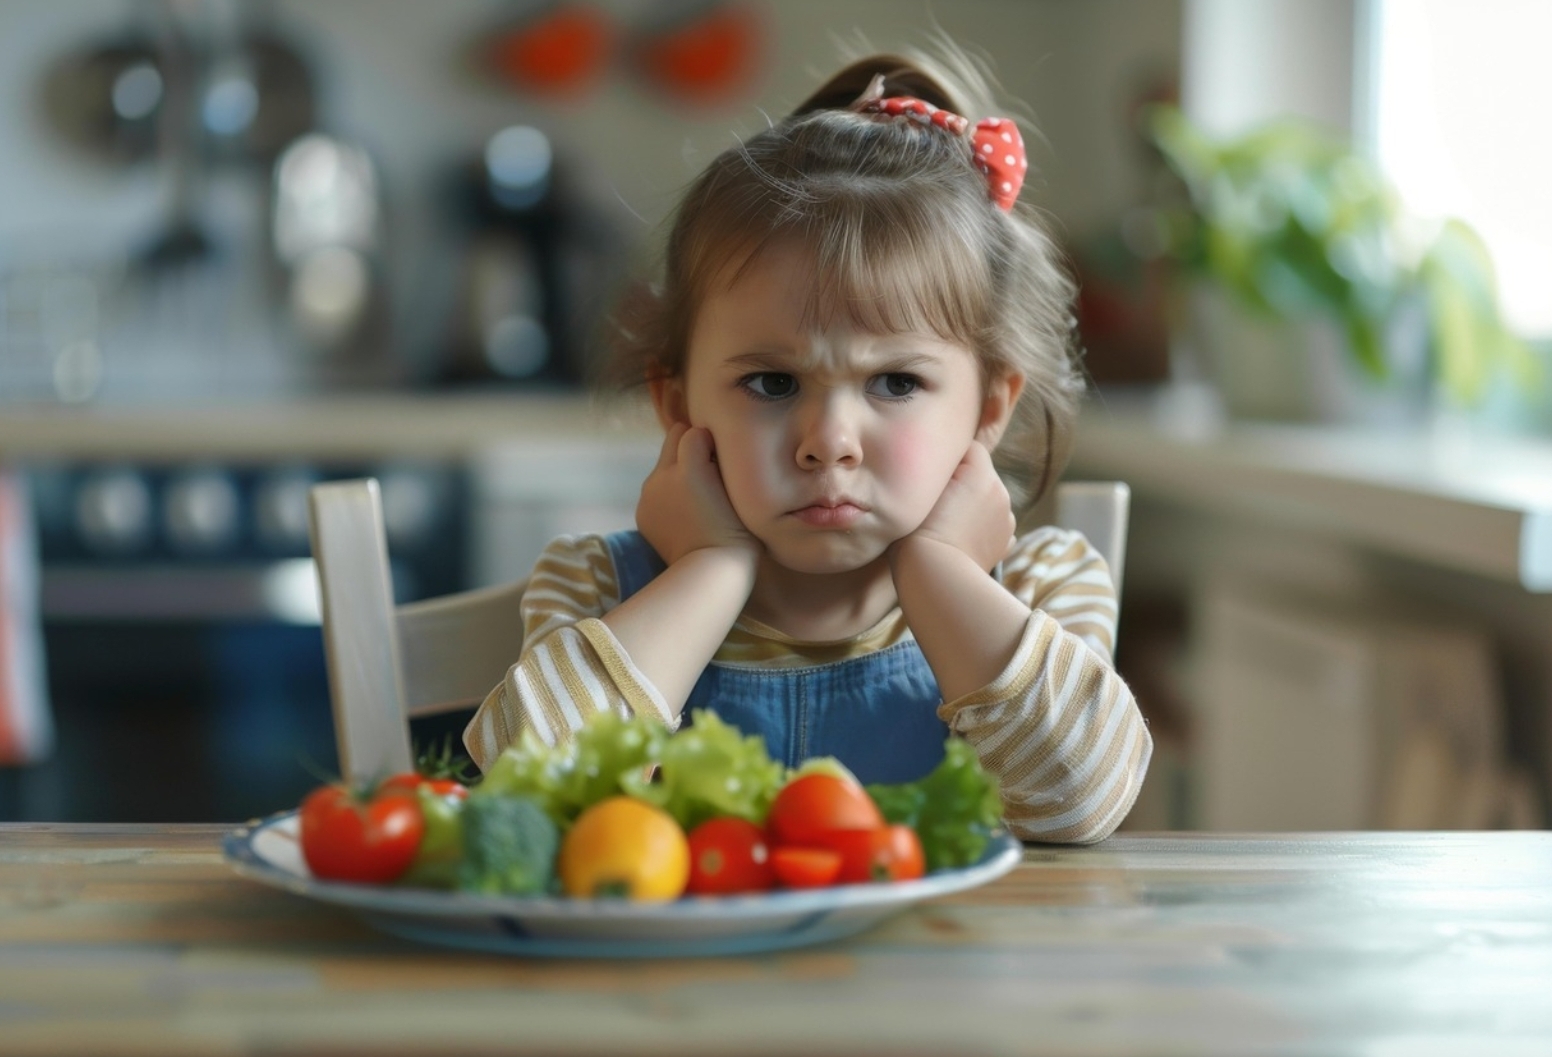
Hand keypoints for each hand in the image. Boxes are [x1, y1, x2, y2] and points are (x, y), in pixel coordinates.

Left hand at [636, 424, 758, 566]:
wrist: (711, 572)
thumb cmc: (738, 531)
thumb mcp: (740, 488)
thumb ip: (722, 457)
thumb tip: (711, 445)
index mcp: (688, 466)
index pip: (693, 431)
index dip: (710, 442)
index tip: (722, 459)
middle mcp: (661, 474)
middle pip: (673, 440)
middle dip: (690, 449)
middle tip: (710, 472)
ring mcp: (648, 495)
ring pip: (663, 466)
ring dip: (678, 472)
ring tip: (698, 497)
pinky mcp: (642, 513)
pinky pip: (655, 491)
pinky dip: (667, 496)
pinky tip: (684, 515)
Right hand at [898, 440, 1014, 572]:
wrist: (935, 578)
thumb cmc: (919, 532)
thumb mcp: (920, 490)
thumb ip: (937, 470)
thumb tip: (941, 464)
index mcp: (982, 474)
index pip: (970, 448)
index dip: (948, 459)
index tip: (931, 477)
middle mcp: (1001, 492)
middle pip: (980, 474)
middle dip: (962, 483)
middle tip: (936, 503)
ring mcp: (1007, 520)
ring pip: (986, 499)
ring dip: (972, 505)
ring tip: (947, 524)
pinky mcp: (1005, 543)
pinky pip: (992, 524)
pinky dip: (980, 527)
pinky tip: (962, 538)